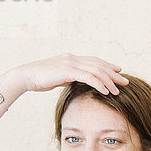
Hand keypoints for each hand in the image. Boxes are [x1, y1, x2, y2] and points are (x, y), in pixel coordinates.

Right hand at [8, 53, 128, 95]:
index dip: (108, 66)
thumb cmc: (40, 79)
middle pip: (99, 65)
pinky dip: (99, 84)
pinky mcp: (68, 71)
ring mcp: (71, 63)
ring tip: (118, 90)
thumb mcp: (58, 77)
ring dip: (109, 81)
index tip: (119, 71)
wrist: (26, 76)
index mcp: (72, 59)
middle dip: (113, 74)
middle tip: (125, 82)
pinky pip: (88, 77)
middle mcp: (73, 58)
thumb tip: (76, 82)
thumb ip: (69, 77)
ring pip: (96, 71)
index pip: (95, 61)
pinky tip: (106, 91)